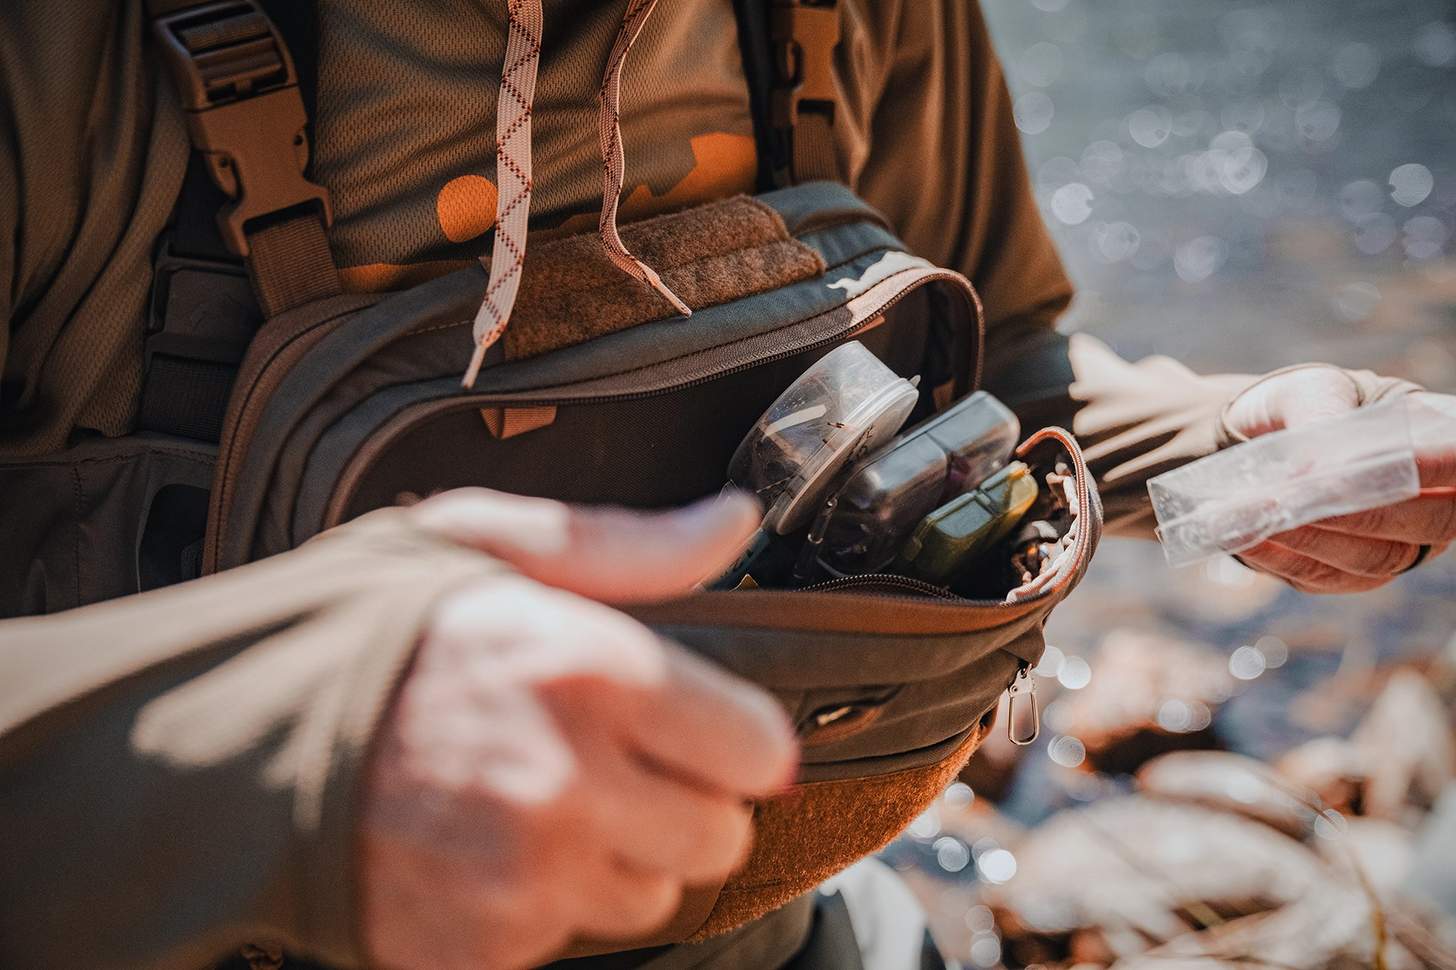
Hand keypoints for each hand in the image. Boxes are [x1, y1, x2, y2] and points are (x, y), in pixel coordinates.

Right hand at [361, 489, 796, 969]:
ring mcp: (522, 879)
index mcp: (588, 672)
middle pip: (717, 835)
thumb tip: (731, 523)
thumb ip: (629, 545)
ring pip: (648, 896)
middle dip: (681, 799)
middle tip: (610, 760)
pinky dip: (541, 903)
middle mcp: (567, 783)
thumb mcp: (491, 549)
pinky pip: (567, 940)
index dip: (733, 736)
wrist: (234, 743)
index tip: (700, 728)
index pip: (758, 749)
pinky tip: (489, 846)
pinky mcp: (481, 947)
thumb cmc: (368, 637)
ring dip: (615, 856)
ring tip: (538, 798)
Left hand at [1224, 368, 1455, 592]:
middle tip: (1299, 494)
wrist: (1254, 437)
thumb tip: (1314, 469)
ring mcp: (1395, 544)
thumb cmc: (1302, 405)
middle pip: (1430, 523)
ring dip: (1315, 538)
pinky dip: (1282, 557)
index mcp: (1441, 444)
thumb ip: (1319, 413)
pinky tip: (1243, 534)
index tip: (1404, 461)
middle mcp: (1434, 502)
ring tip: (1256, 512)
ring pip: (1374, 558)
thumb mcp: (1310, 390)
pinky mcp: (1345, 574)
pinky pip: (1322, 576)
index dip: (1442, 466)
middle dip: (1364, 511)